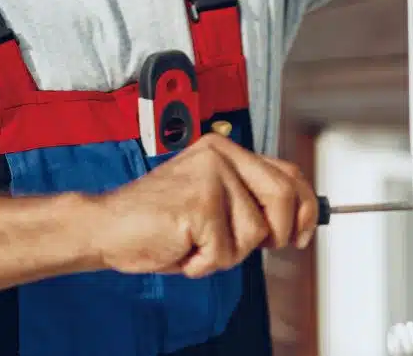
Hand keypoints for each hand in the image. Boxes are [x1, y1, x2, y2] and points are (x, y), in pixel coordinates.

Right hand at [86, 132, 319, 278]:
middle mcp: (221, 155)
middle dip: (274, 235)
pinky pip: (224, 253)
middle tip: (239, 245)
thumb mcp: (212, 201)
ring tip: (193, 242)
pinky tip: (181, 249)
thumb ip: (247, 199)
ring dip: (225, 254)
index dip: (307, 207)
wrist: (105, 227)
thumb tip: (299, 220)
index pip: (288, 172)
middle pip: (283, 199)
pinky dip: (203, 264)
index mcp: (225, 149)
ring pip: (254, 233)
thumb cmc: (157, 220)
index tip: (303, 234)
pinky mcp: (199, 204)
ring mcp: (210, 177)